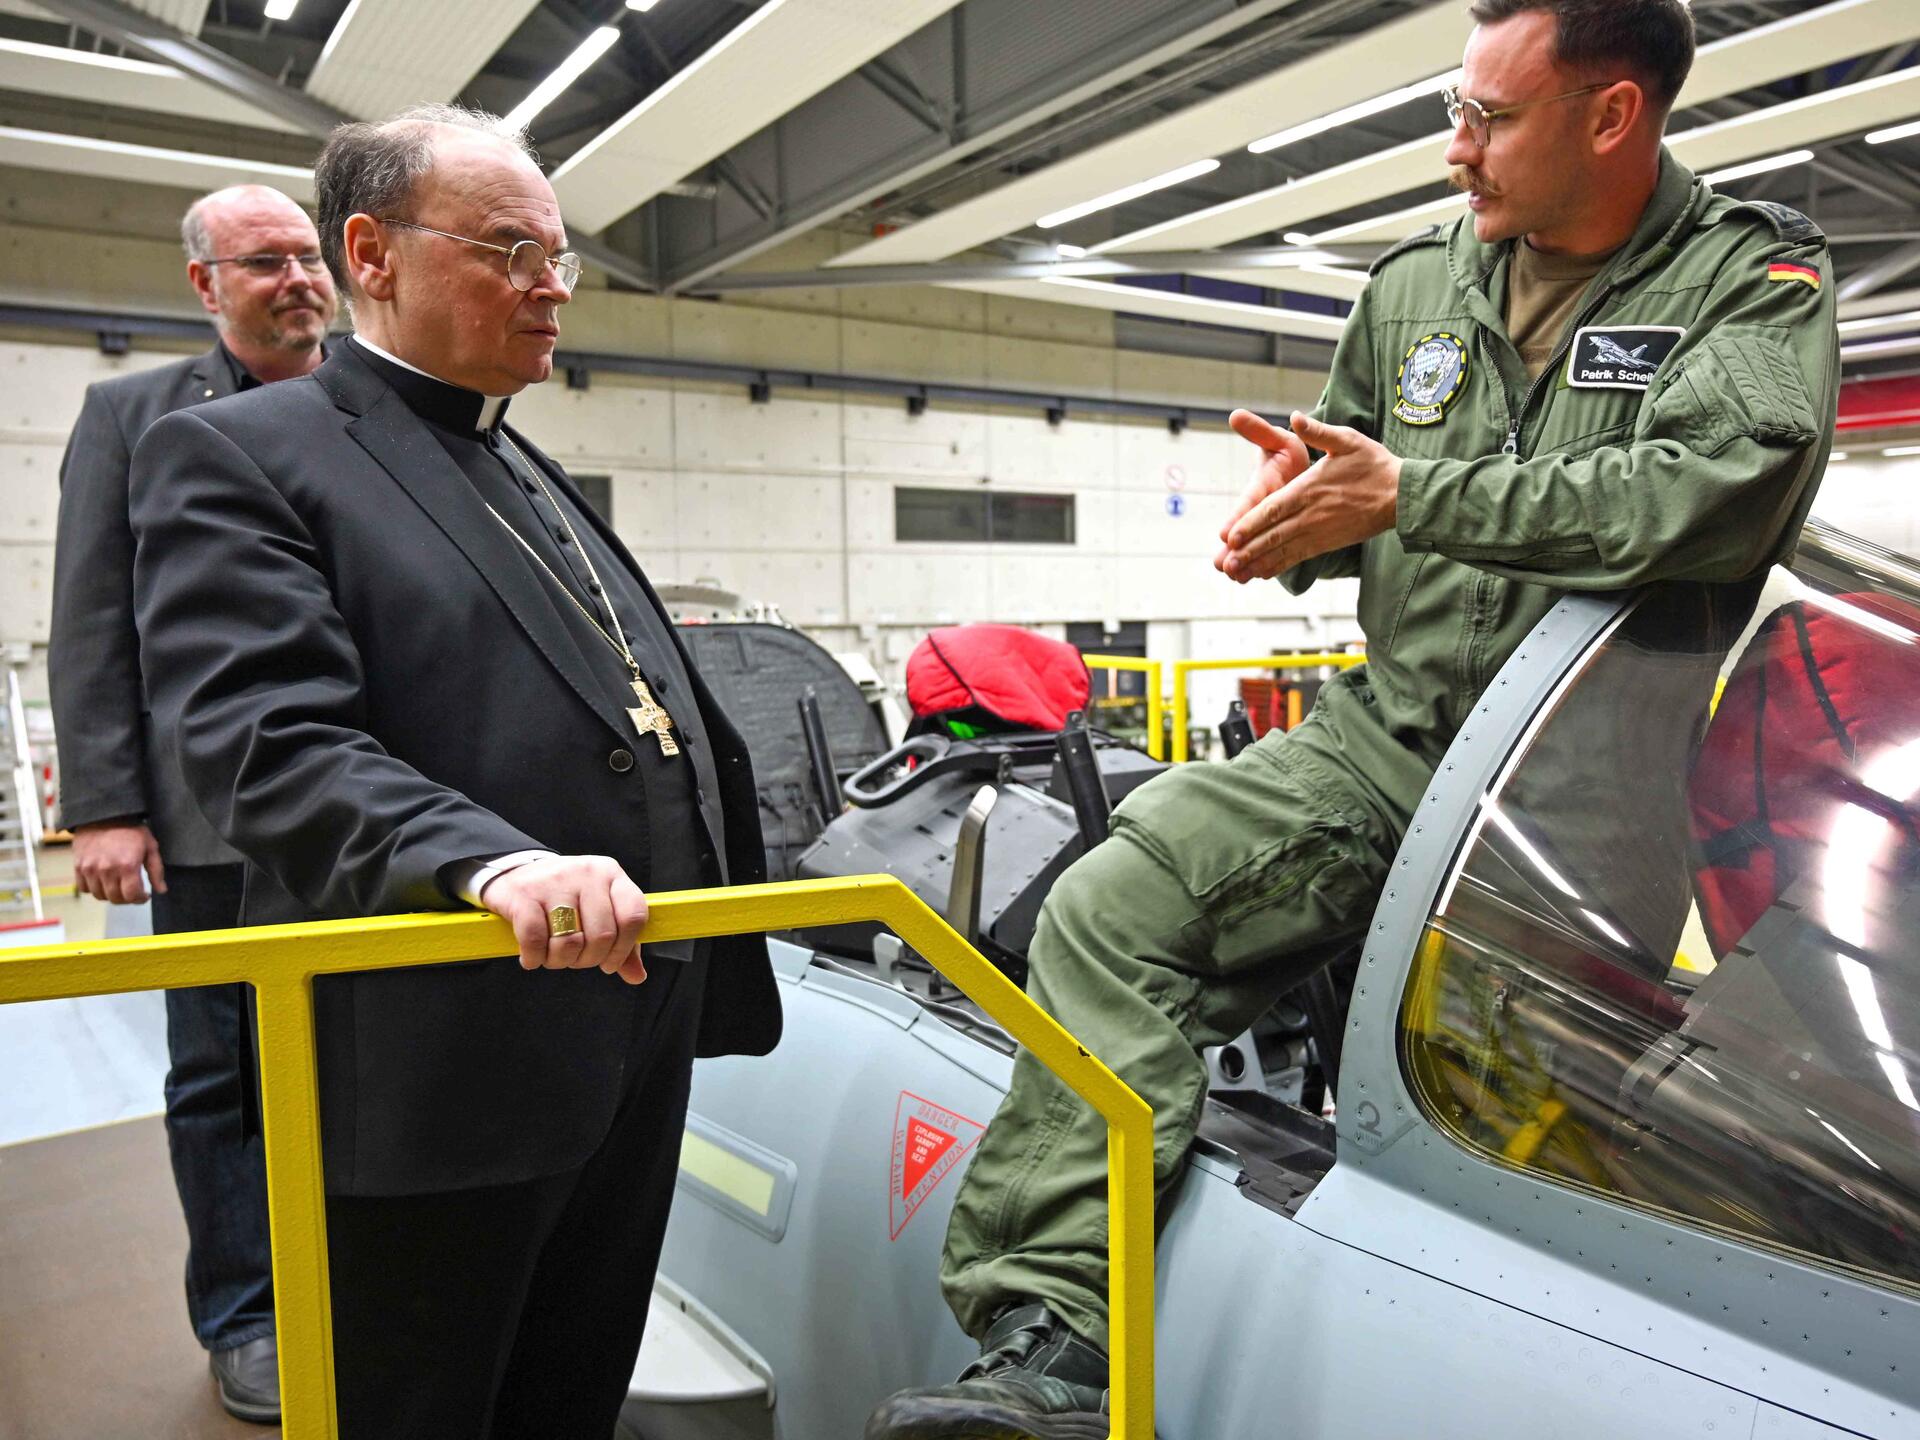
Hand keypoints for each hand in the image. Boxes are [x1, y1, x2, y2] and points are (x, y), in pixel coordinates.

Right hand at [71, 821, 164, 904]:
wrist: (103, 815)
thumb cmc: (129, 829)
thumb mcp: (150, 846)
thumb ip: (156, 870)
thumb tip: (161, 890)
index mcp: (127, 865)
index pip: (132, 895)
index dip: (140, 899)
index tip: (144, 895)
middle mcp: (107, 869)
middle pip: (116, 898)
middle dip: (127, 898)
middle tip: (132, 891)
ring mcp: (90, 869)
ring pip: (100, 896)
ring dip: (110, 894)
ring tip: (118, 885)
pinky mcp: (78, 866)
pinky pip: (84, 888)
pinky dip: (94, 889)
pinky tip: (103, 881)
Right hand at [481, 855, 649, 984]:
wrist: (516, 874)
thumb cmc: (564, 899)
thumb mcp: (597, 912)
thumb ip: (620, 944)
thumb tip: (637, 976)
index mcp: (611, 875)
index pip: (633, 916)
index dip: (623, 949)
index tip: (608, 963)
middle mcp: (587, 873)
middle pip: (602, 936)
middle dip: (588, 960)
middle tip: (574, 959)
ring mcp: (556, 881)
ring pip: (570, 942)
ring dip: (560, 961)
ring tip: (552, 956)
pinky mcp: (524, 893)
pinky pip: (535, 940)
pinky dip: (535, 958)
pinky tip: (532, 957)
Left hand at [1217, 411, 1400, 583]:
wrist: (1402, 495)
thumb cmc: (1374, 465)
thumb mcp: (1347, 440)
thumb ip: (1318, 431)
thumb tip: (1295, 417)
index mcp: (1311, 488)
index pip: (1275, 508)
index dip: (1252, 523)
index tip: (1231, 536)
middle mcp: (1312, 513)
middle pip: (1274, 534)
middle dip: (1249, 549)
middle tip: (1226, 562)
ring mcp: (1320, 531)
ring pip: (1284, 549)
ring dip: (1259, 562)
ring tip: (1237, 572)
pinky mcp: (1328, 543)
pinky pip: (1299, 556)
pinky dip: (1279, 565)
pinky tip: (1262, 573)